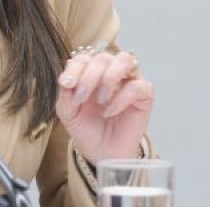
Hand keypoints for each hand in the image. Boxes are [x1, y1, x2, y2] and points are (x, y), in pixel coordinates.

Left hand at [55, 47, 153, 163]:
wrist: (102, 153)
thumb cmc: (86, 129)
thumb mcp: (68, 112)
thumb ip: (65, 93)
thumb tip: (66, 78)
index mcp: (90, 72)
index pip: (83, 57)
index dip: (75, 68)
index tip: (66, 84)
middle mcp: (110, 72)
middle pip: (102, 58)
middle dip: (89, 76)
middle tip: (80, 97)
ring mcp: (128, 81)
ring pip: (124, 60)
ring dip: (108, 77)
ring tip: (99, 99)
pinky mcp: (144, 95)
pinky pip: (138, 85)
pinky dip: (121, 98)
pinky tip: (109, 111)